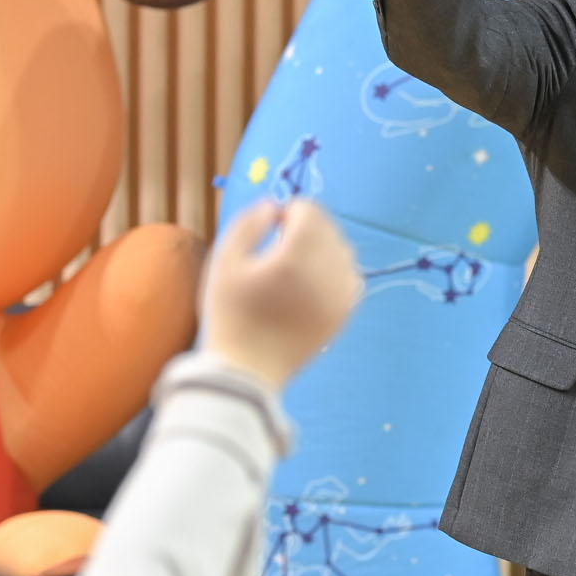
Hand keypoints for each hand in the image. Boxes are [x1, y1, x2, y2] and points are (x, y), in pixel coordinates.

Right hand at [202, 200, 363, 390]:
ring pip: (343, 250)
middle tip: (279, 246)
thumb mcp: (225, 260)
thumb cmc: (230, 313)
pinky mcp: (345, 312)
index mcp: (296, 256)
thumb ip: (249, 223)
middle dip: (307, 227)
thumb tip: (274, 207)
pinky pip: (350, 276)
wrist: (249, 369)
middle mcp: (327, 271)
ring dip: (322, 247)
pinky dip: (334, 271)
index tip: (272, 226)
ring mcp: (341, 294)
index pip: (309, 211)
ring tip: (293, 266)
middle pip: (329, 228)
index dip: (289, 211)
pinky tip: (309, 284)